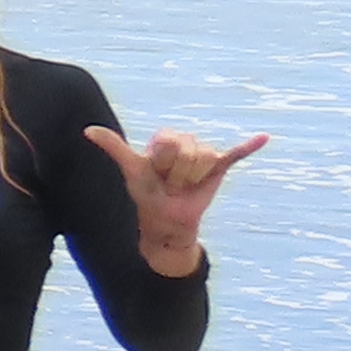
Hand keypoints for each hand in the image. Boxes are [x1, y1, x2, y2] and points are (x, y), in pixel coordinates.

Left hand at [85, 121, 267, 268]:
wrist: (167, 220)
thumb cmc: (147, 193)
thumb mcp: (131, 169)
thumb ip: (114, 147)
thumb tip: (87, 130)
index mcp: (165, 139)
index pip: (169, 143)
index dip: (161, 163)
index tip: (155, 173)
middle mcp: (186, 142)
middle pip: (188, 151)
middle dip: (177, 173)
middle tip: (170, 183)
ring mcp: (204, 154)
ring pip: (205, 158)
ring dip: (193, 178)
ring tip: (184, 186)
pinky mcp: (220, 166)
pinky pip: (237, 154)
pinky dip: (250, 146)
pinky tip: (263, 138)